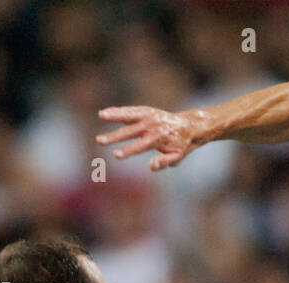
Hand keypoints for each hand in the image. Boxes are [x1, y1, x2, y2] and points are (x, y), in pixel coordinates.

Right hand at [97, 106, 211, 170]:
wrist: (189, 126)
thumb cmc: (180, 145)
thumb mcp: (177, 157)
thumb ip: (164, 162)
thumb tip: (151, 165)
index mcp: (158, 139)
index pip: (140, 146)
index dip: (128, 150)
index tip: (115, 154)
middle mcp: (152, 126)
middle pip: (130, 131)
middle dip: (114, 136)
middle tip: (100, 140)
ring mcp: (149, 116)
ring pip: (129, 115)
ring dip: (114, 115)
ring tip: (101, 115)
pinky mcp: (147, 110)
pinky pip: (131, 110)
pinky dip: (119, 110)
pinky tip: (106, 112)